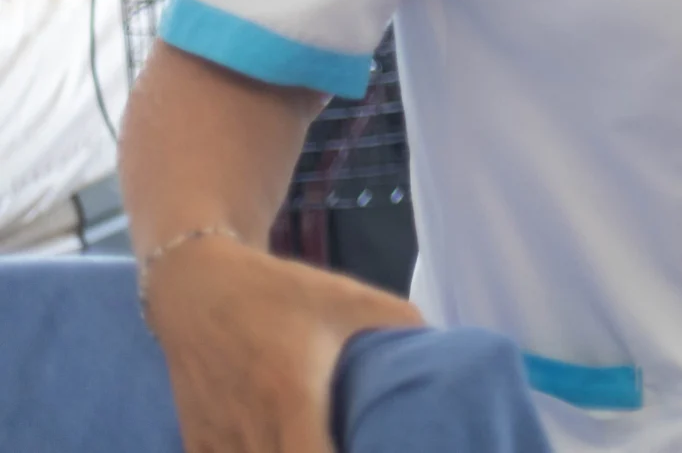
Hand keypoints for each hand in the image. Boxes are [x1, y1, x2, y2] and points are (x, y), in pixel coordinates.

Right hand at [145, 230, 423, 452]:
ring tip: (323, 446)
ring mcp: (216, 439)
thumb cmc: (279, 292)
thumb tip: (444, 341)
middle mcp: (250, 426)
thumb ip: (398, 321)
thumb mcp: (345, 297)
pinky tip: (281, 448)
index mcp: (291, 395)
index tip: (371, 449)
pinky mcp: (197, 442)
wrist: (195, 286)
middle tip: (358, 446)